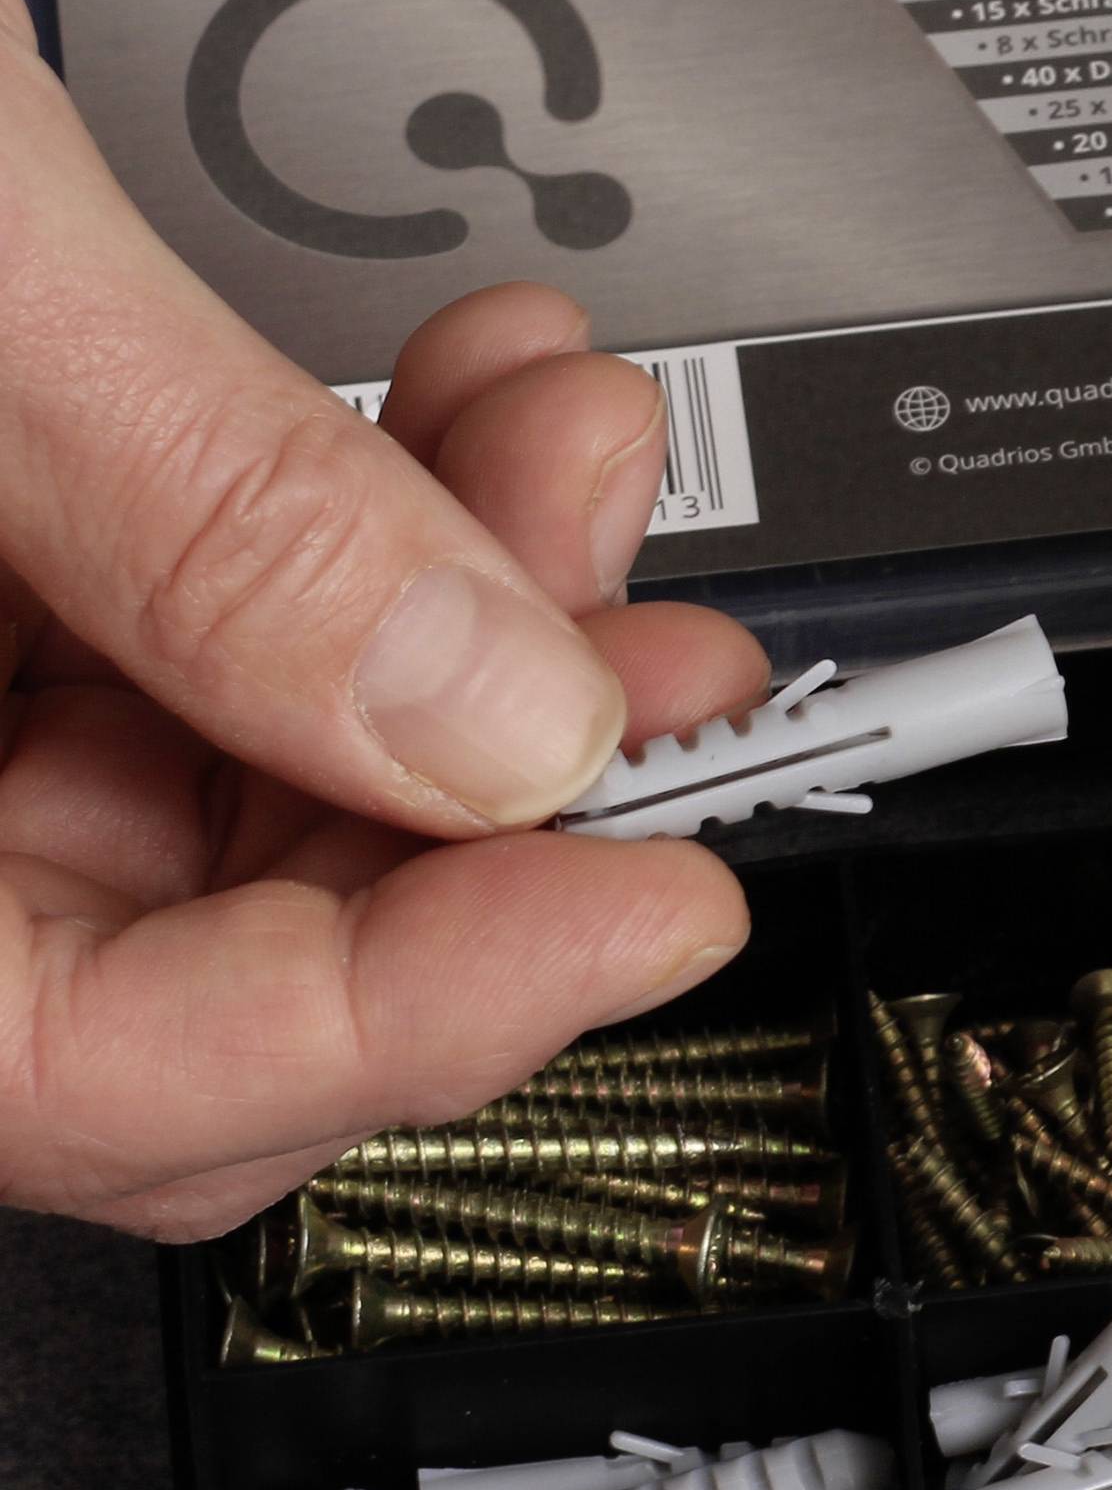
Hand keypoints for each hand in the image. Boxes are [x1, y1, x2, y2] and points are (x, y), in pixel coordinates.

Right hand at [0, 0, 765, 1236]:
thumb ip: (211, 509)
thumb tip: (497, 722)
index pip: (79, 1067)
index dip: (404, 1017)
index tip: (647, 899)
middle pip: (187, 949)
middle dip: (480, 792)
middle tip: (654, 659)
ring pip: (219, 793)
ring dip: (458, 641)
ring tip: (565, 461)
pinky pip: (170, 646)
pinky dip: (347, 544)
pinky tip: (462, 421)